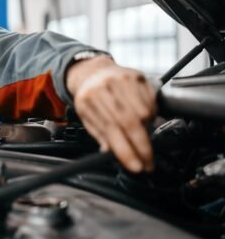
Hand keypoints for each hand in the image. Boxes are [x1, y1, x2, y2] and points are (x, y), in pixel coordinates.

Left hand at [67, 56, 156, 171]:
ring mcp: (122, 80)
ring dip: (147, 129)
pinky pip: (151, 101)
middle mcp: (104, 88)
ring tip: (142, 134)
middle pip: (130, 122)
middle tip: (148, 162)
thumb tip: (113, 154)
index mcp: (88, 101)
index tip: (136, 167)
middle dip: (142, 147)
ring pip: (144, 113)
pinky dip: (152, 114)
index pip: (110, 130)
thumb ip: (100, 134)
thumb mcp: (87, 116)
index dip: (125, 151)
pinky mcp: (136, 76)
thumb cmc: (91, 98)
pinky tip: (144, 116)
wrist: (93, 72)